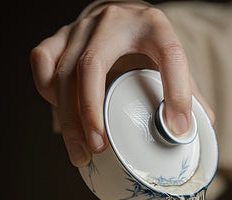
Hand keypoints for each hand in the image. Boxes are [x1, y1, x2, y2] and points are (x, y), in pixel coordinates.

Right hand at [30, 1, 213, 166]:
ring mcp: (82, 27)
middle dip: (90, 113)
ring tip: (82, 152)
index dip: (177, 93)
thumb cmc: (151, 45)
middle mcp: (114, 21)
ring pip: (61, 71)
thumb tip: (189, 135)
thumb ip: (188, 95)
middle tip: (99, 148)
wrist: (125, 16)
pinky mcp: (61, 34)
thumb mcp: (175, 64)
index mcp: (155, 26)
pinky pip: (42, 61)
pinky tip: (63, 113)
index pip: (170, 56)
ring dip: (68, 117)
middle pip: (91, 66)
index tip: (177, 129)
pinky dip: (47, 91)